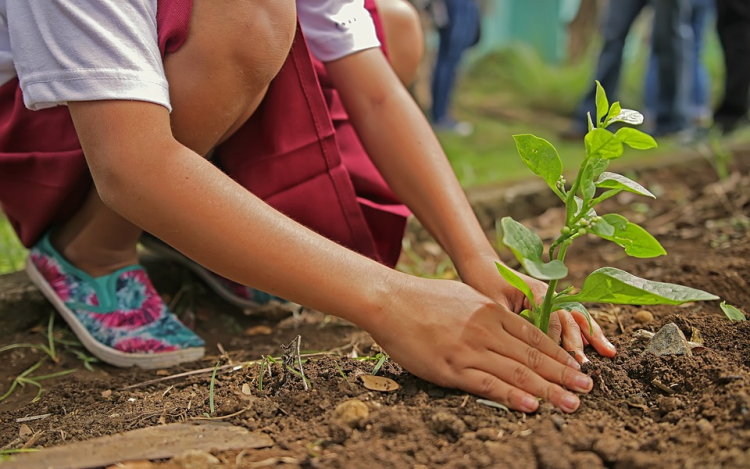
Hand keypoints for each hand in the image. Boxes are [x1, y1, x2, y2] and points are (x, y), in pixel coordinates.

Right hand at [363, 273, 594, 412]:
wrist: (390, 301)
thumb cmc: (424, 298)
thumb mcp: (465, 297)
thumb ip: (489, 313)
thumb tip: (508, 325)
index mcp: (491, 311)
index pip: (534, 337)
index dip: (559, 354)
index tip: (577, 367)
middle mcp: (486, 330)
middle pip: (533, 357)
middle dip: (563, 374)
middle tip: (587, 389)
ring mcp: (469, 349)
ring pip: (517, 373)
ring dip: (548, 390)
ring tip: (571, 403)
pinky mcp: (451, 368)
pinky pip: (487, 384)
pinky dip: (512, 396)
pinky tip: (532, 406)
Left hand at [456, 254, 616, 362]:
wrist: (482, 266)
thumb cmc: (484, 284)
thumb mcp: (494, 305)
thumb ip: (511, 322)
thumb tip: (523, 348)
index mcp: (536, 292)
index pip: (552, 320)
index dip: (556, 341)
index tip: (560, 362)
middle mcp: (549, 294)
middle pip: (569, 319)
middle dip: (578, 343)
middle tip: (584, 365)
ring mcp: (552, 299)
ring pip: (576, 318)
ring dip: (592, 336)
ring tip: (609, 353)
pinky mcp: (550, 305)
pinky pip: (571, 318)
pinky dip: (586, 331)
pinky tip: (600, 345)